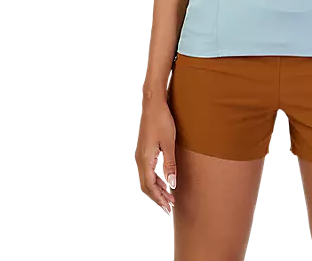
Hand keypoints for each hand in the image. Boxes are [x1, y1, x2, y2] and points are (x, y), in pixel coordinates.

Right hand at [135, 100, 177, 215]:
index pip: (150, 186)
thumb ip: (170, 165)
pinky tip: (164, 180)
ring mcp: (139, 154)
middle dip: (157, 198)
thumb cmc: (162, 120)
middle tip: (169, 208)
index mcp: (145, 159)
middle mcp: (139, 159)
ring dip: (156, 189)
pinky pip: (146, 171)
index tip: (168, 209)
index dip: (159, 199)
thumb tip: (172, 185)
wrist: (152, 103)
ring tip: (169, 197)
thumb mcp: (169, 143)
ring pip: (145, 179)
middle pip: (146, 186)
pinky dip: (154, 180)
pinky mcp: (142, 150)